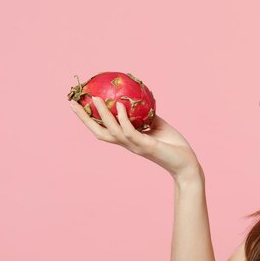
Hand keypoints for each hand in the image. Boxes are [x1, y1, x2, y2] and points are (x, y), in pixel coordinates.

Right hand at [69, 96, 200, 178]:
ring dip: (103, 115)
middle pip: (99, 132)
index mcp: (127, 139)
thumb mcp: (156, 124)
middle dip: (84, 119)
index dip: (89, 119)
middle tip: (73, 104)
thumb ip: (146, 114)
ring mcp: (134, 145)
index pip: (103, 129)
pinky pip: (130, 131)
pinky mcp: (145, 145)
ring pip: (112, 130)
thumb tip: (138, 98)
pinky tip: (120, 105)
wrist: (186, 162)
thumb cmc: (172, 145)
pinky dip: (123, 118)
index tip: (78, 105)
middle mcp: (126, 144)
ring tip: (96, 99)